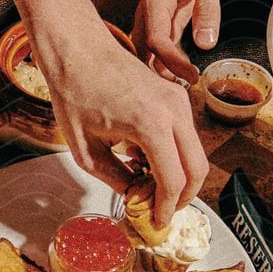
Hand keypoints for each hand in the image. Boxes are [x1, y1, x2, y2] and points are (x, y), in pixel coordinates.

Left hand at [35, 18, 208, 227]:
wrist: (77, 48)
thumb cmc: (75, 91)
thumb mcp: (86, 150)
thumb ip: (116, 179)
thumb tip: (135, 197)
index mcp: (151, 124)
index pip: (173, 181)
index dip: (165, 208)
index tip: (156, 223)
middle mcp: (173, 110)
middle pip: (197, 169)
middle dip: (182, 197)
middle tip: (161, 211)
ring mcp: (179, 99)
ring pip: (195, 152)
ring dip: (178, 175)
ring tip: (147, 186)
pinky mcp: (176, 94)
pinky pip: (186, 135)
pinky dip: (174, 155)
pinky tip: (144, 161)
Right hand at [133, 0, 226, 83]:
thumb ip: (208, 9)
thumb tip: (206, 43)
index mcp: (155, 1)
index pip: (156, 41)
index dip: (172, 62)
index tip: (192, 75)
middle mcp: (148, 12)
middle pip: (144, 51)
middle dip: (158, 73)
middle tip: (182, 93)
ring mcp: (153, 18)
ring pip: (147, 52)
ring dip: (159, 70)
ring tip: (182, 89)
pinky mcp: (162, 21)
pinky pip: (158, 47)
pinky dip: (165, 63)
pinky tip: (180, 75)